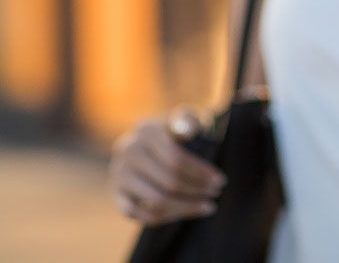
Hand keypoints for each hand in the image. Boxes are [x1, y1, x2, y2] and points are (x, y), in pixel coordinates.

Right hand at [109, 109, 226, 225]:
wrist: (149, 144)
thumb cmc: (175, 132)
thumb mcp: (184, 120)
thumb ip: (188, 120)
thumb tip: (188, 129)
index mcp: (145, 130)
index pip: (176, 159)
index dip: (200, 173)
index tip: (220, 181)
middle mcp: (127, 151)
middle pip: (168, 182)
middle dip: (196, 190)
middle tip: (215, 194)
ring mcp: (119, 174)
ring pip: (156, 202)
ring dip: (186, 208)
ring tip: (207, 206)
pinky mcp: (117, 194)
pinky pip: (141, 215)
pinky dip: (167, 218)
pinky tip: (186, 212)